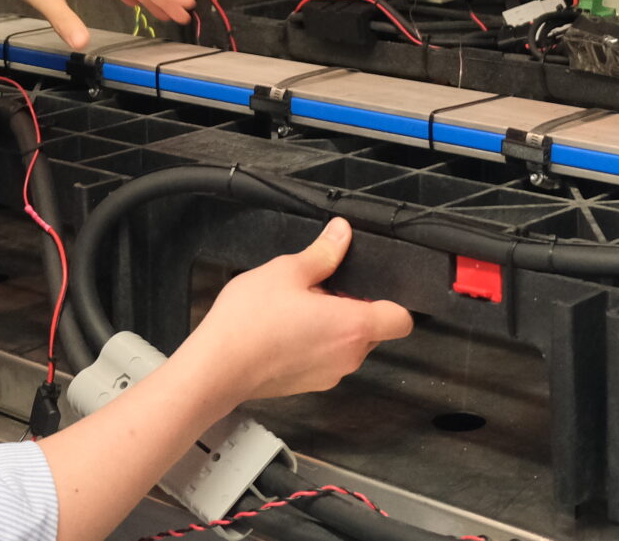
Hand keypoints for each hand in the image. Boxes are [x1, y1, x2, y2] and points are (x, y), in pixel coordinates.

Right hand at [179, 218, 412, 400]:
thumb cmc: (250, 322)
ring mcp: (330, 375)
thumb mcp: (287, 271)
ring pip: (349, 345)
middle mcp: (349, 356)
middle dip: (355, 308)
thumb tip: (342, 234)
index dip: (392, 300)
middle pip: (374, 330)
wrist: (217, 367)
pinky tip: (286, 329)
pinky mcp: (310, 384)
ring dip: (334, 326)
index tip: (368, 287)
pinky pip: (327, 359)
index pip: (401, 319)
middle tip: (321, 289)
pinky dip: (317, 343)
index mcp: (353, 326)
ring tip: (298, 308)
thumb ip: (322, 253)